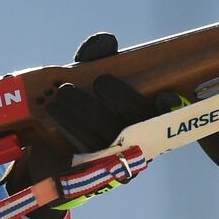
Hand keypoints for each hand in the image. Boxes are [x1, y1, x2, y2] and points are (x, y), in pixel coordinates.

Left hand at [3, 32, 155, 218]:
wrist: (49, 153)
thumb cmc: (81, 108)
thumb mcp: (88, 79)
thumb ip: (97, 59)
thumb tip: (105, 41)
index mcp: (146, 121)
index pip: (166, 116)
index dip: (169, 108)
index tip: (164, 96)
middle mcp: (135, 145)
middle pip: (132, 124)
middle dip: (118, 100)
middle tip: (98, 81)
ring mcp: (115, 164)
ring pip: (104, 138)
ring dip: (83, 113)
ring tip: (63, 93)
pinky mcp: (89, 176)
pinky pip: (80, 155)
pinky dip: (68, 130)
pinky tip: (53, 114)